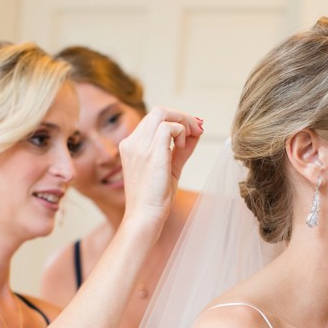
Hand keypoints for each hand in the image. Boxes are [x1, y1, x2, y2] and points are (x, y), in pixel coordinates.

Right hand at [119, 107, 202, 229]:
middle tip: (196, 130)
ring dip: (183, 121)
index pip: (154, 120)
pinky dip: (181, 131)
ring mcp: (139, 146)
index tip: (192, 131)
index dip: (176, 121)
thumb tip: (196, 132)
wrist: (145, 216)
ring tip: (188, 140)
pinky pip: (168, 126)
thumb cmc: (155, 198)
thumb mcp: (170, 167)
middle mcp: (132, 142)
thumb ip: (181, 149)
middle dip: (182, 116)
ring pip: (162, 113)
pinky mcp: (151, 152)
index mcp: (131, 146)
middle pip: (158, 111)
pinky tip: (182, 146)